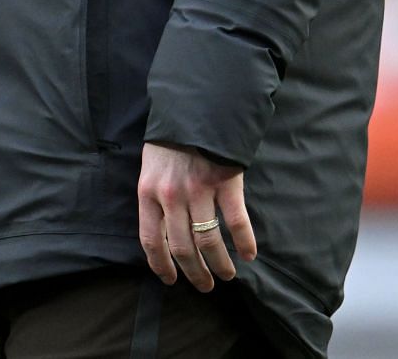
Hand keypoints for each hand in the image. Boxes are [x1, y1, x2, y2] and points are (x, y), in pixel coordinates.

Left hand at [137, 140, 257, 290]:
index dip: (161, 265)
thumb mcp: (150, 170)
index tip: (170, 280)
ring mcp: (199, 190)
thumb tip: (162, 236)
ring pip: (208, 241)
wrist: (194, 111)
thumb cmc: (170, 144)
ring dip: (219, 265)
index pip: (151, 239)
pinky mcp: (225, 183)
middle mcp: (172, 196)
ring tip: (225, 275)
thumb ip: (155, 200)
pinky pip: (236, 221)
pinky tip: (249, 254)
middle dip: (194, 272)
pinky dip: (244, 242)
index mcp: (148, 193)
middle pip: (182, 247)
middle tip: (204, 286)